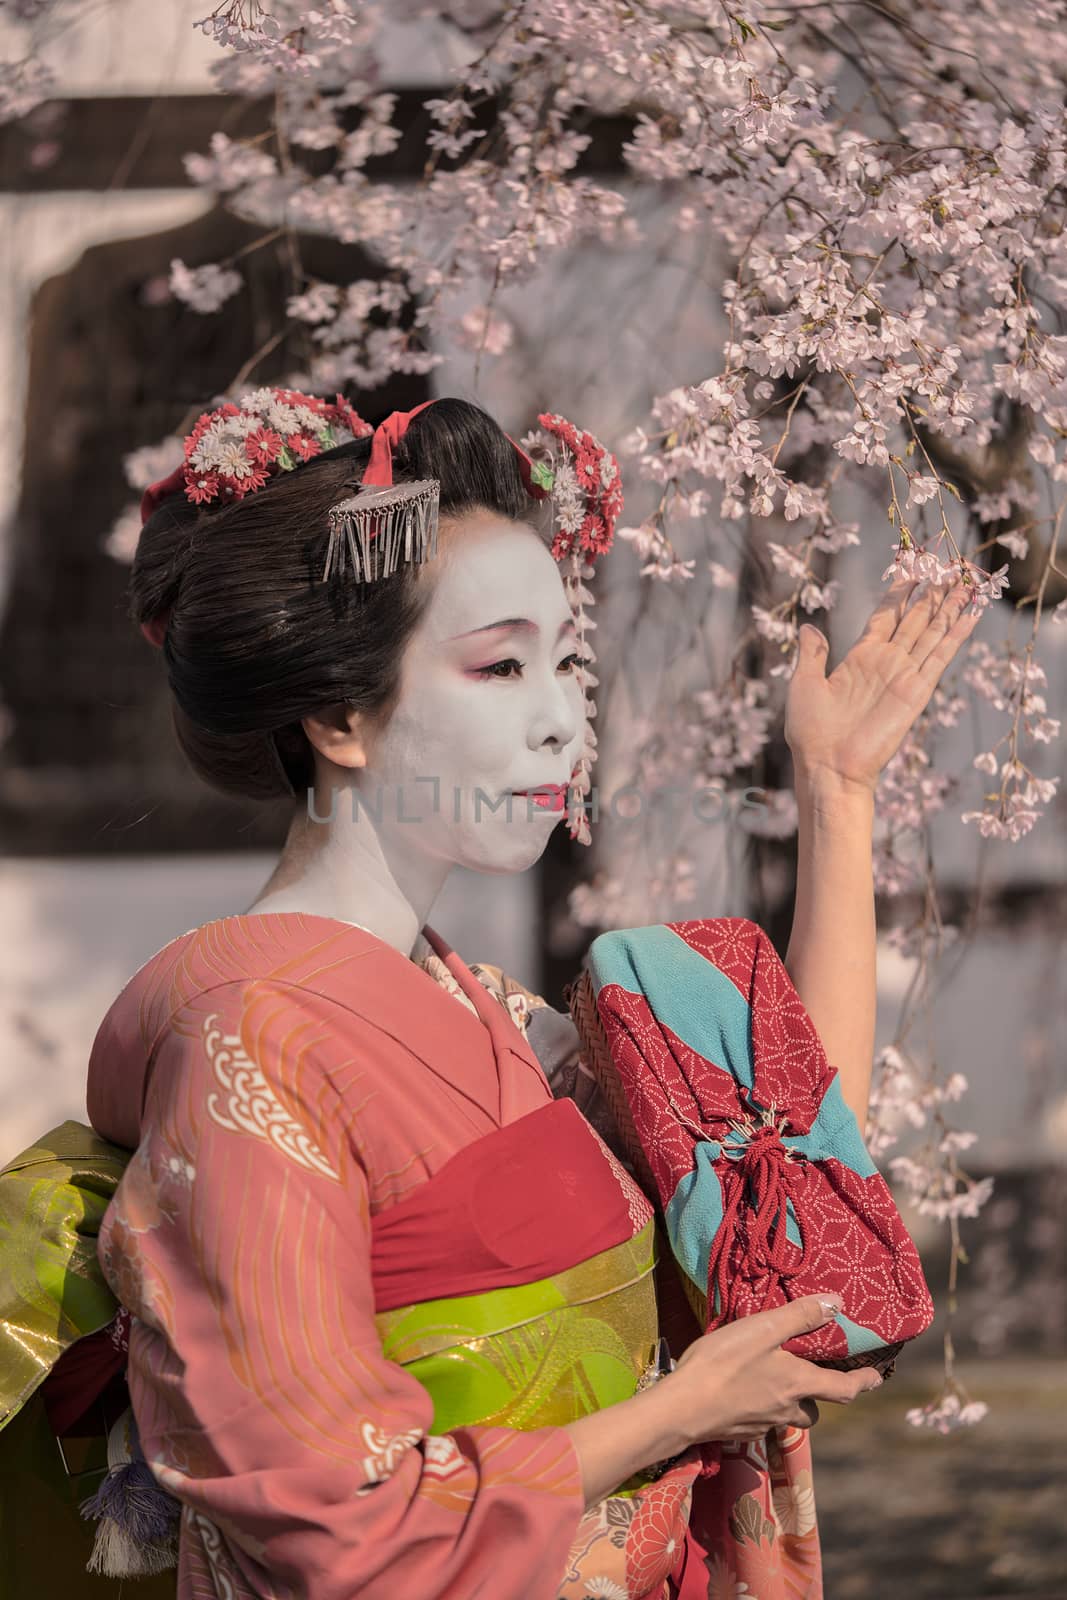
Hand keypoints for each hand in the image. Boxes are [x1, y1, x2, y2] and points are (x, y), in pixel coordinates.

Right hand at [660, 1293, 882, 1444]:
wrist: (683, 1408)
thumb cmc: (723, 1364)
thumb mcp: (763, 1330)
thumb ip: (799, 1316)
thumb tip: (838, 1304)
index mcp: (798, 1384)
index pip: (843, 1389)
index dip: (863, 1383)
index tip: (876, 1378)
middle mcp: (787, 1408)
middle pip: (814, 1409)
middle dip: (817, 1395)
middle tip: (810, 1375)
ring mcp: (763, 1423)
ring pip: (789, 1415)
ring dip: (791, 1402)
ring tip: (775, 1380)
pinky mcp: (741, 1430)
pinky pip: (763, 1419)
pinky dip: (762, 1405)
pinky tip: (743, 1389)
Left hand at [784, 573, 984, 793]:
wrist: (827, 766)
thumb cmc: (811, 730)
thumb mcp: (804, 683)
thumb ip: (811, 653)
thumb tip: (808, 626)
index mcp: (860, 657)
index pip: (886, 616)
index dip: (899, 593)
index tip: (911, 568)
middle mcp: (886, 662)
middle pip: (915, 619)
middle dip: (930, 593)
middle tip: (947, 567)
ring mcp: (903, 674)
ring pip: (932, 631)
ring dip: (948, 606)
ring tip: (964, 581)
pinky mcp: (917, 690)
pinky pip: (940, 656)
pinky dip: (957, 634)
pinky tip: (971, 613)